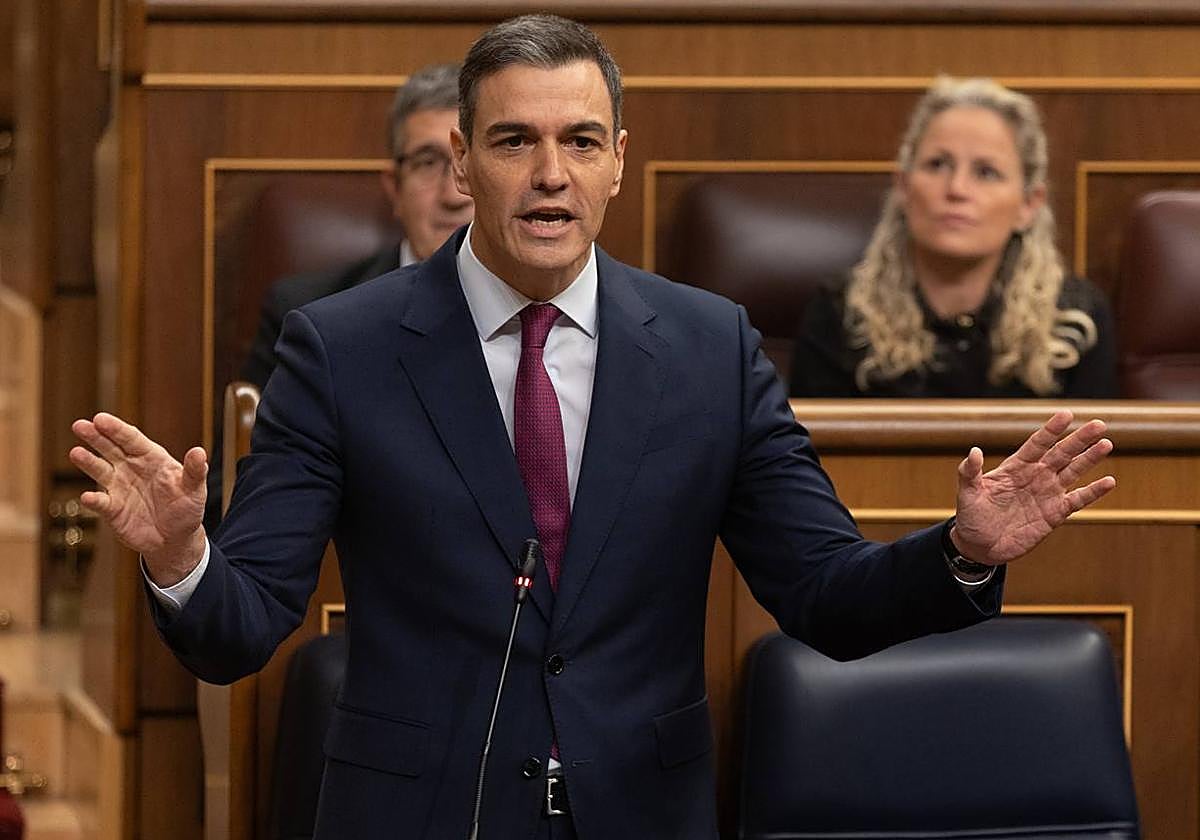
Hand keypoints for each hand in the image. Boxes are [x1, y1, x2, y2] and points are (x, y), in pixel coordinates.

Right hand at [70, 412, 207, 585]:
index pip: (131, 439)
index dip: (116, 428)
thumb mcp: (195, 489)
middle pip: (110, 448)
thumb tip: (199, 452)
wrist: (176, 539)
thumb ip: (195, 471)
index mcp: (151, 458)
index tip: (100, 419)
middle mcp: (131, 468)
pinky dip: (94, 499)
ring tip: (76, 453)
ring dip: (88, 462)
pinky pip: (101, 502)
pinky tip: (88, 497)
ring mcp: (119, 487)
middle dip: (95, 436)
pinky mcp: (112, 509)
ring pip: (100, 470)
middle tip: (79, 425)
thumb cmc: (187, 508)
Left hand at [952, 409, 1114, 565]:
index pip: (1037, 444)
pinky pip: (1078, 500)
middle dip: (1079, 439)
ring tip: (1106, 444)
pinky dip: (1093, 491)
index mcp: (1015, 467)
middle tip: (1098, 424)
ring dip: (1089, 459)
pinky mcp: (1055, 514)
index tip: (1067, 414)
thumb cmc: (971, 517)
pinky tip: (1109, 481)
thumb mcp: (967, 493)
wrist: (980, 546)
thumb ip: (970, 472)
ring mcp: (1047, 494)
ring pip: (1073, 472)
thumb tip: (974, 451)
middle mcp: (1035, 476)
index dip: (1051, 430)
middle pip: (1061, 453)